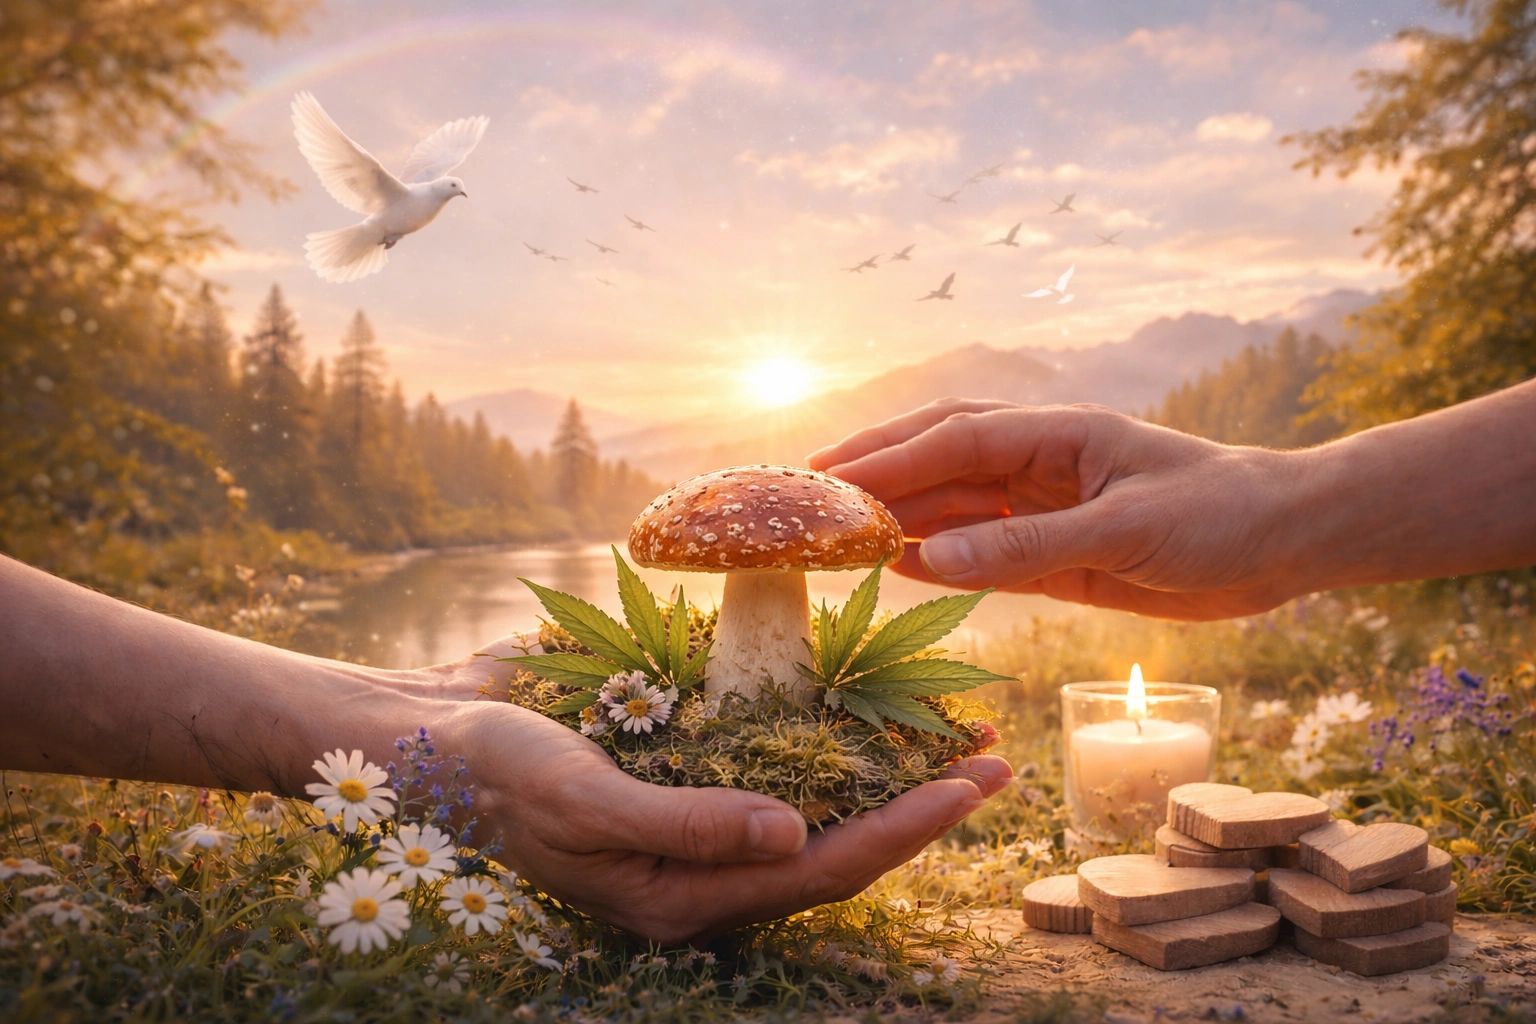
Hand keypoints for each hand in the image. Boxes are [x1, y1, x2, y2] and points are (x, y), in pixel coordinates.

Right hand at [436, 698, 1010, 943]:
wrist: (424, 730)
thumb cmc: (492, 774)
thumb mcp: (583, 798)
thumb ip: (689, 824)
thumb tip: (798, 833)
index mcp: (686, 893)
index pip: (824, 867)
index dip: (905, 828)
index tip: (973, 785)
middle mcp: (706, 858)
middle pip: (840, 837)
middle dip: (920, 799)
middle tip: (995, 755)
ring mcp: (700, 808)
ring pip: (818, 793)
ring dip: (886, 759)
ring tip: (956, 723)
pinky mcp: (686, 760)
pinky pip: (771, 749)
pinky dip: (825, 724)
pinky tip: (864, 690)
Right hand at [807, 398, 1299, 618]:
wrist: (1288, 543)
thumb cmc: (1222, 514)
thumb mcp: (1128, 530)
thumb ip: (1027, 547)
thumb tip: (928, 558)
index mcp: (1057, 434)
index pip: (952, 438)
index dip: (885, 457)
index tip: (824, 478)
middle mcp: (1041, 464)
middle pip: (938, 457)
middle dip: (873, 470)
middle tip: (804, 493)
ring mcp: (1046, 507)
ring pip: (954, 505)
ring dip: (897, 514)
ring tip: (833, 532)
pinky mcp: (1059, 553)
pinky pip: (983, 554)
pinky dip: (938, 558)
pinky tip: (897, 567)